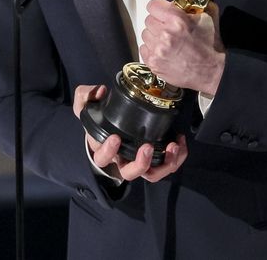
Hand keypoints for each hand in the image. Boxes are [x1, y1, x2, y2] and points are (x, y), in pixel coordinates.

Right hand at [73, 84, 187, 181]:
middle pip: (129, 173)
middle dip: (140, 163)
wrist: (112, 125)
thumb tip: (100, 91)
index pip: (102, 157)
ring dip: (163, 164)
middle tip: (148, 147)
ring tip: (172, 147)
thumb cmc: (99, 117)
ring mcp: (139, 161)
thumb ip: (86, 95)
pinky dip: (176, 157)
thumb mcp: (87, 104)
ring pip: (150, 175)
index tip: (115, 138)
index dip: (108, 151)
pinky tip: (179, 141)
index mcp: (103, 149)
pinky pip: (166, 166)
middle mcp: (121, 160)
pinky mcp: (155, 158)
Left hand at [139, 0, 224, 94]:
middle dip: (158, 22)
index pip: (153, 6)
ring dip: (154, 36)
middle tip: (168, 28)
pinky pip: (143, 49)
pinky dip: (151, 50)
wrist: (212, 72)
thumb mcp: (209, 18)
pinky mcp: (154, 63)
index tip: (162, 12)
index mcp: (177, 20)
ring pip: (145, 34)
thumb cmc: (211, 46)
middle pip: (148, 20)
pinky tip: (163, 52)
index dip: (159, 8)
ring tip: (167, 41)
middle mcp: (165, 34)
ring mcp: (158, 50)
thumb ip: (196, 5)